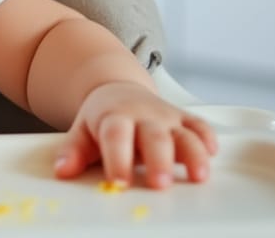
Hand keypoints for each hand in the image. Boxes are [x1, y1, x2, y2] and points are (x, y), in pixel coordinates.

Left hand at [54, 80, 217, 188]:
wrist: (117, 90)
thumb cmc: (102, 117)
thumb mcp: (82, 131)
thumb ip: (73, 151)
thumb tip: (63, 170)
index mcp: (115, 117)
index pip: (116, 136)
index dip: (118, 159)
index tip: (119, 181)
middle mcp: (144, 116)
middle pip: (154, 136)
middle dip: (159, 160)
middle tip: (160, 183)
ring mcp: (166, 117)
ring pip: (183, 133)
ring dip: (193, 154)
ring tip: (197, 175)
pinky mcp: (184, 120)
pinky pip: (199, 126)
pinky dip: (208, 138)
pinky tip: (212, 153)